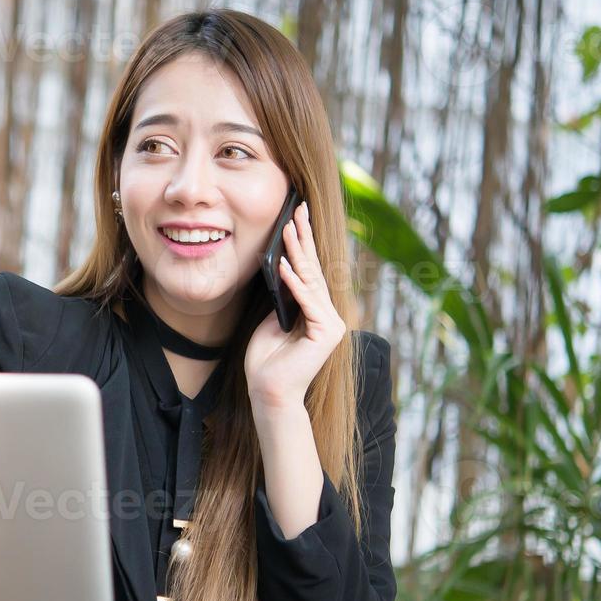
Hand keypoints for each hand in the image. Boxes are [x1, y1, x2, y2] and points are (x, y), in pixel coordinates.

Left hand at [243, 201, 346, 408]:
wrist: (269, 392)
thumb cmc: (267, 359)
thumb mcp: (272, 319)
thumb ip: (283, 298)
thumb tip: (283, 268)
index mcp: (318, 312)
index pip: (310, 271)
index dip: (303, 243)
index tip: (296, 217)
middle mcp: (330, 316)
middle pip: (315, 269)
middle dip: (304, 237)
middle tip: (298, 208)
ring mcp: (332, 324)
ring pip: (312, 281)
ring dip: (298, 252)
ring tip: (288, 227)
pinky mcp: (327, 333)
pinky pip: (307, 301)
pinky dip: (295, 283)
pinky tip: (285, 264)